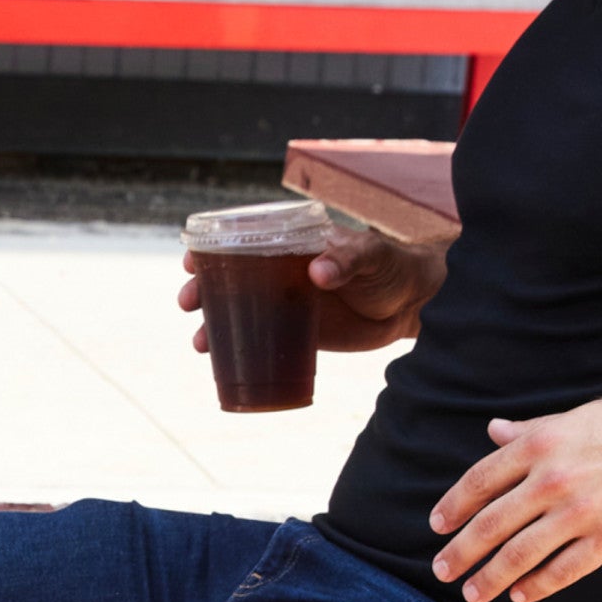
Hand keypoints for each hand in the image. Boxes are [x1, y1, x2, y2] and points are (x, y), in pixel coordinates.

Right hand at [177, 221, 446, 354]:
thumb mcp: (372, 254)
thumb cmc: (392, 265)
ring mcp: (285, 303)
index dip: (212, 246)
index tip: (192, 258)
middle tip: (189, 301)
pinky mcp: (296, 333)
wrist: (413, 304)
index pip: (242, 238)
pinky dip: (238, 352)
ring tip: (200, 342)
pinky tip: (220, 363)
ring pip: (238, 311)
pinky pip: (260, 341)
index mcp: (291, 242)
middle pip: (229, 277)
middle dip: (202, 289)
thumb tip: (318, 272)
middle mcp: (280, 271)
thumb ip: (348, 258)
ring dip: (213, 325)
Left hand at [429, 386, 601, 601]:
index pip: (481, 480)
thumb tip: (494, 432)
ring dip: (491, 578)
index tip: (437, 526)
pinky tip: (521, 596)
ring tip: (473, 594)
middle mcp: (554, 478)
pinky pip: (563, 570)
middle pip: (491, 523)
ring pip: (520, 554)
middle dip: (460, 551)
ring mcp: (582, 511)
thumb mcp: (581, 416)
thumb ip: (533, 431)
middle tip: (441, 571)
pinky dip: (537, 586)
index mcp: (542, 443)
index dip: (453, 506)